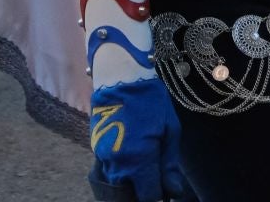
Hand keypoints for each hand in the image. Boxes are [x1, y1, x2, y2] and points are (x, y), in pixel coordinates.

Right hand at [88, 76, 188, 201]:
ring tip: (144, 173)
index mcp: (140, 160)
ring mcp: (103, 158)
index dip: (157, 197)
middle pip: (127, 195)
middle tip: (154, 183)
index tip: (165, 194)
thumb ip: (169, 165)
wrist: (122, 79)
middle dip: (140, 193)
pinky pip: (108, 171)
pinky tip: (131, 162)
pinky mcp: (96, 150)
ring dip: (129, 184)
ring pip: (116, 184)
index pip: (148, 195)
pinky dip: (119, 172)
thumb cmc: (152, 102)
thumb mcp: (170, 131)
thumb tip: (174, 192)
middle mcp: (118, 164)